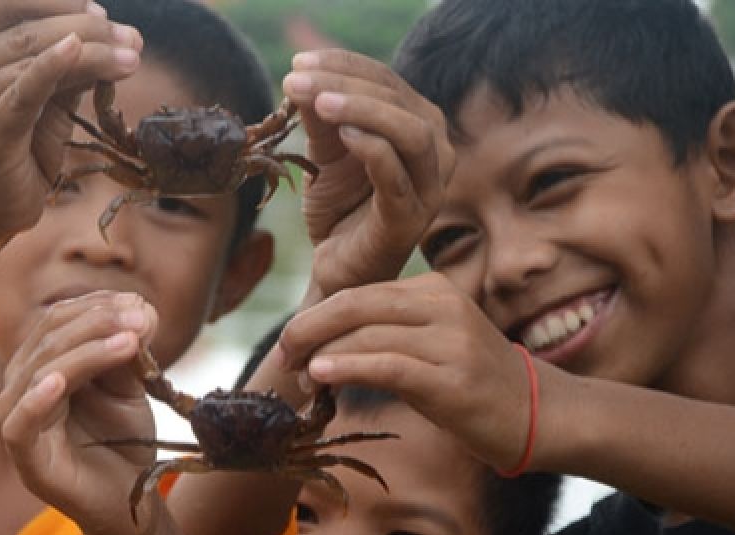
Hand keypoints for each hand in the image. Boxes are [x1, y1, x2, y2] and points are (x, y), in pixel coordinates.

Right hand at [0, 0, 141, 243]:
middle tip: (132, 40)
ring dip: (93, 55)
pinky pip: (25, 90)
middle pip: (31, 31)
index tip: (103, 14)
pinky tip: (79, 51)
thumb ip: (72, 65)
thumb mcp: (50, 98)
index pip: (10, 1)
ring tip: (131, 59)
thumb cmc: (20, 148)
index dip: (60, 1)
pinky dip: (53, 67)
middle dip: (90, 31)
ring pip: (36, 59)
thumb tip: (119, 35)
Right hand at [0, 290, 160, 534]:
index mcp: (41, 365)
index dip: (95, 307)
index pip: (56, 322)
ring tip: (128, 342)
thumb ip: (126, 352)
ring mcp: (18, 422)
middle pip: (48, 341)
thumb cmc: (123, 441)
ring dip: (86, 352)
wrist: (130, 500)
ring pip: (40, 373)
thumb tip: (139, 307)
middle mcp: (20, 388)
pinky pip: (21, 424)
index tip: (139, 303)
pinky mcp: (24, 458)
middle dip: (97, 324)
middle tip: (140, 318)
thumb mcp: (129, 387)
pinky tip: (60, 382)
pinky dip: (36, 400)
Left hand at [277, 272, 533, 472]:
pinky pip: (387, 366)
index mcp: (433, 290)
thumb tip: (316, 346)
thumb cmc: (471, 383)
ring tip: (300, 379)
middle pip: (354, 306)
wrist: (538, 414)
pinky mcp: (452, 380)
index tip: (289, 345)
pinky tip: (321, 375)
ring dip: (322, 357)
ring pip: (366, 336)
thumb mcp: (428, 343)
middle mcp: (443, 306)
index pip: (358, 294)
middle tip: (282, 357)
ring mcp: (451, 341)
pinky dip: (347, 368)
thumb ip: (383, 333)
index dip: (314, 318)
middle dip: (308, 330)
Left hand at [282, 49, 453, 296]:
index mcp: (419, 128)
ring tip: (321, 103)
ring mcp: (428, 188)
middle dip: (347, 83)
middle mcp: (436, 154)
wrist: (337, 272)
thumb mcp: (325, 153)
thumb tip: (301, 74)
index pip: (388, 82)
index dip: (344, 65)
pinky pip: (398, 178)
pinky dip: (373, 150)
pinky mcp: (409, 220)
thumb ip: (320, 117)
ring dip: (363, 110)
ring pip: (411, 133)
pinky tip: (343, 136)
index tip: (299, 62)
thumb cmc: (339, 210)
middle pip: (401, 101)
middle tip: (299, 79)